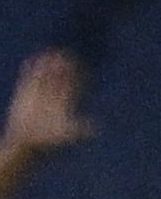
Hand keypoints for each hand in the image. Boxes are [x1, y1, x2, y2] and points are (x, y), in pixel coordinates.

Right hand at [0, 49, 90, 164]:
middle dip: (64, 66)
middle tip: (65, 55)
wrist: (26, 143)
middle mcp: (54, 97)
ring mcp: (40, 95)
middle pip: (62, 77)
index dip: (77, 74)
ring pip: (46, 76)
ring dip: (48, 65)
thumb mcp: (66, 135)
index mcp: (66, 103)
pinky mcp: (25, 95)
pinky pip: (29, 79)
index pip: (75, 85)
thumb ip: (79, 131)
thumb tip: (95, 130)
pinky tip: (31, 61)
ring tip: (50, 54)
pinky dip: (30, 70)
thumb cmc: (47, 142)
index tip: (79, 64)